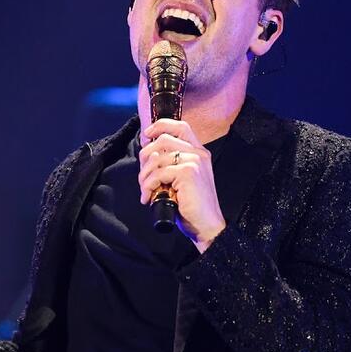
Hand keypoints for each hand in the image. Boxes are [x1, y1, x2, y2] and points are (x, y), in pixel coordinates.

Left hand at [139, 118, 226, 251]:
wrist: (207, 225)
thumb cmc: (192, 206)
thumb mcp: (181, 180)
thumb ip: (170, 165)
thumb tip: (148, 156)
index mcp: (199, 152)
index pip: (180, 126)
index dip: (160, 125)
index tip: (147, 134)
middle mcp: (198, 153)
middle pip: (162, 140)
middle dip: (145, 157)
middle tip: (143, 177)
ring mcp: (194, 161)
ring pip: (156, 158)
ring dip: (144, 176)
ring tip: (146, 191)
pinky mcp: (188, 172)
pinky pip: (158, 173)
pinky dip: (148, 186)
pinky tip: (149, 197)